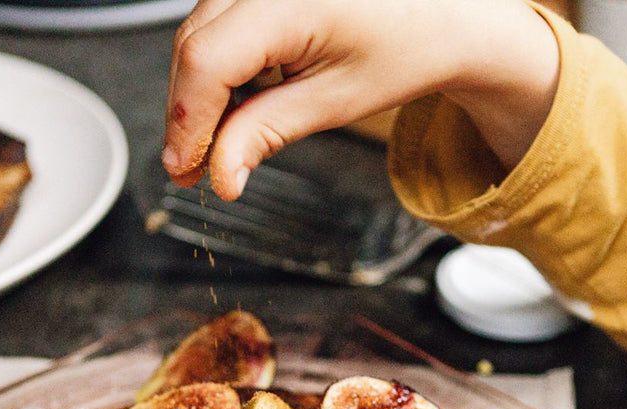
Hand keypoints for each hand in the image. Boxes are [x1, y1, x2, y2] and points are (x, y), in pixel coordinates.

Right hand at [162, 0, 558, 198]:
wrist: (440, 15)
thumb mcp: (334, 102)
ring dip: (197, 91)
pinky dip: (215, 67)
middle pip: (191, 45)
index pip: (207, 62)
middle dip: (186, 113)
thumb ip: (267, 133)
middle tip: (193, 168)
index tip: (186, 168)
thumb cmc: (404, 47)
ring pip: (195, 34)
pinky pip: (215, 22)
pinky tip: (235, 102)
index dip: (187, 122)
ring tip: (217, 140)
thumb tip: (220, 173)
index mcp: (289, 1)